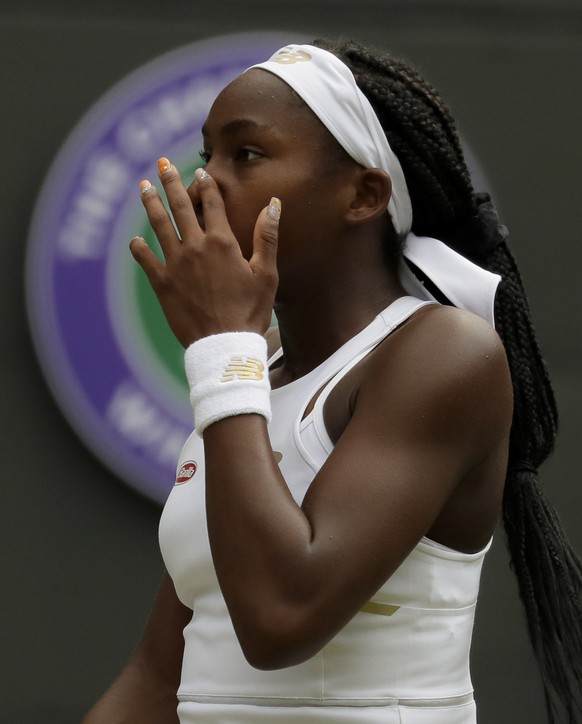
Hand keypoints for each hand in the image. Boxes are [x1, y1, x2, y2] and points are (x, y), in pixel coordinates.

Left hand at [130, 159, 279, 347]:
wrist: (224, 345)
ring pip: (159, 226)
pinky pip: (145, 260)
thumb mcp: (267, 274)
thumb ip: (267, 236)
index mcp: (222, 242)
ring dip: (150, 204)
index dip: (206, 185)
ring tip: (143, 187)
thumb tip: (273, 204)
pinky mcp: (162, 284)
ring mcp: (175, 264)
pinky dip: (139, 248)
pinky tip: (135, 240)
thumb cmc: (250, 311)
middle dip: (170, 182)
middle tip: (161, 164)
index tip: (200, 172)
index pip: (211, 203)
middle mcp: (195, 247)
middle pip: (180, 206)